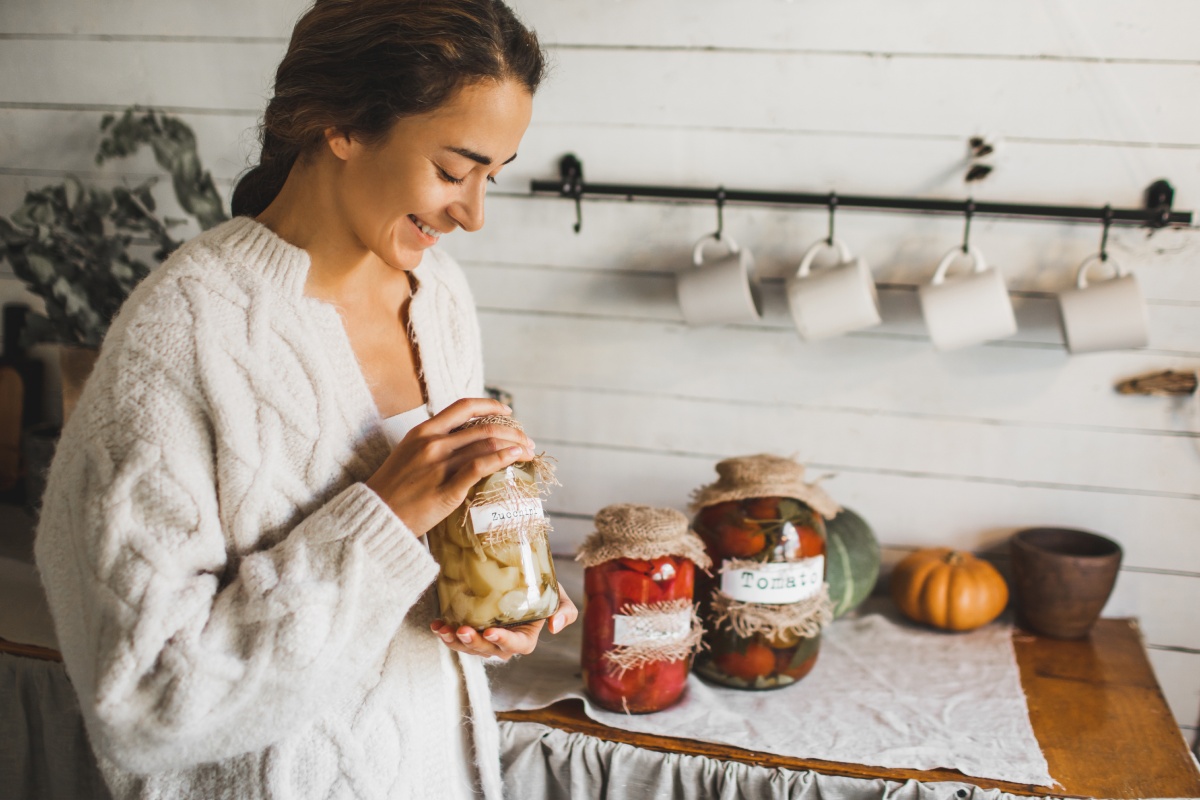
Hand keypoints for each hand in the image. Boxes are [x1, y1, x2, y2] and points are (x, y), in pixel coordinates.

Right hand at [365, 397, 534, 536]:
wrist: (375, 516)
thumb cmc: (392, 489)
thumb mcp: (408, 454)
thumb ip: (434, 444)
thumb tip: (465, 442)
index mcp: (423, 431)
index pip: (463, 407)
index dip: (490, 405)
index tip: (507, 412)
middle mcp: (432, 443)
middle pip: (483, 428)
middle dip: (512, 432)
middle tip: (526, 441)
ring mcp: (439, 465)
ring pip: (486, 444)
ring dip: (514, 446)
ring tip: (527, 452)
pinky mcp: (447, 488)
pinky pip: (481, 467)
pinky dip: (503, 459)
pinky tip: (516, 458)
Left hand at [430, 584, 578, 661]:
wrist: (518, 576)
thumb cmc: (539, 588)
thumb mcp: (557, 596)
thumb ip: (565, 610)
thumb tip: (555, 627)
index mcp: (525, 638)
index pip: (517, 645)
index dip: (504, 641)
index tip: (491, 631)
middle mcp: (503, 643)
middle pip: (489, 649)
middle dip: (474, 643)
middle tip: (464, 631)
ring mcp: (485, 638)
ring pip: (469, 647)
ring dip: (455, 641)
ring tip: (444, 629)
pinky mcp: (470, 629)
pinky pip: (456, 637)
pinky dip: (445, 633)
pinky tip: (437, 624)